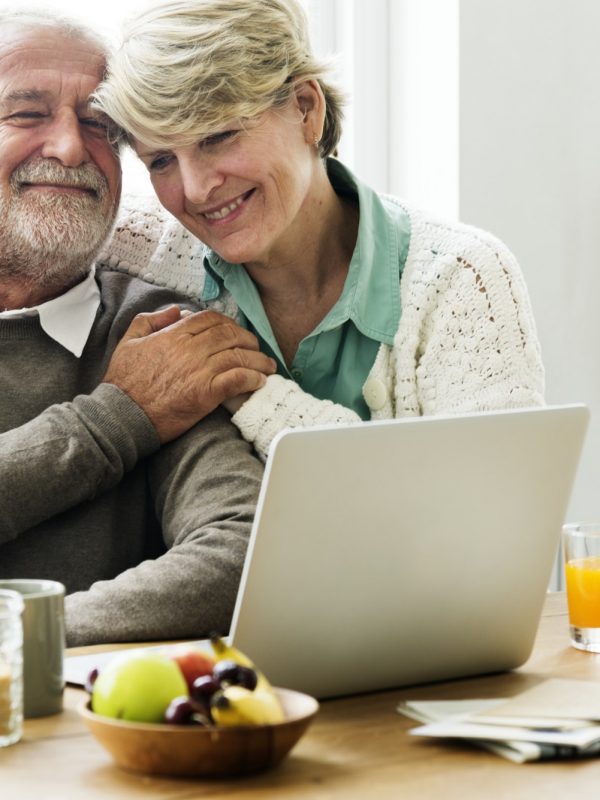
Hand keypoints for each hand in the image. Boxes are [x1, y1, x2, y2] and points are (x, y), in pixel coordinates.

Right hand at [102, 306, 276, 442]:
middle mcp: (190, 349)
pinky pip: (238, 379)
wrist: (122, 415)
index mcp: (173, 335)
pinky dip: (252, 378)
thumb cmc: (123, 382)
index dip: (229, 323)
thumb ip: (150, 320)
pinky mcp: (206, 394)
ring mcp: (199, 370)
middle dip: (248, 340)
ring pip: (239, 356)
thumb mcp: (128, 342)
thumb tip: (177, 311)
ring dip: (258, 360)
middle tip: (256, 348)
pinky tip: (259, 381)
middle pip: (230, 335)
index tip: (236, 332)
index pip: (210, 319)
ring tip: (267, 366)